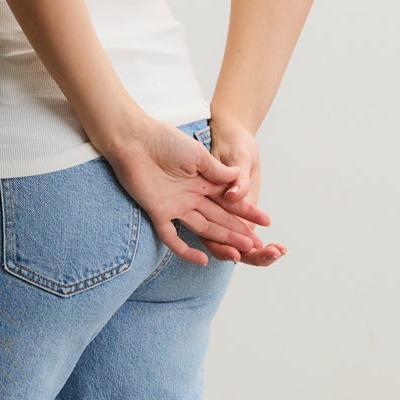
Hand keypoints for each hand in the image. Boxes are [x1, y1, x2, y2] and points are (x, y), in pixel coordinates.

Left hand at [101, 113, 281, 269]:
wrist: (134, 139)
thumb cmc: (165, 141)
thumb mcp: (198, 156)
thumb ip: (218, 172)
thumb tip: (239, 182)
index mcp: (203, 181)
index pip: (230, 200)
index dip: (247, 211)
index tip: (266, 221)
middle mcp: (192, 196)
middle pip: (219, 218)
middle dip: (238, 231)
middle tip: (256, 244)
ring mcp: (175, 206)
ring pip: (203, 228)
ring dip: (222, 240)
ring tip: (240, 252)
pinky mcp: (157, 212)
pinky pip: (172, 237)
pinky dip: (185, 250)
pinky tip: (202, 260)